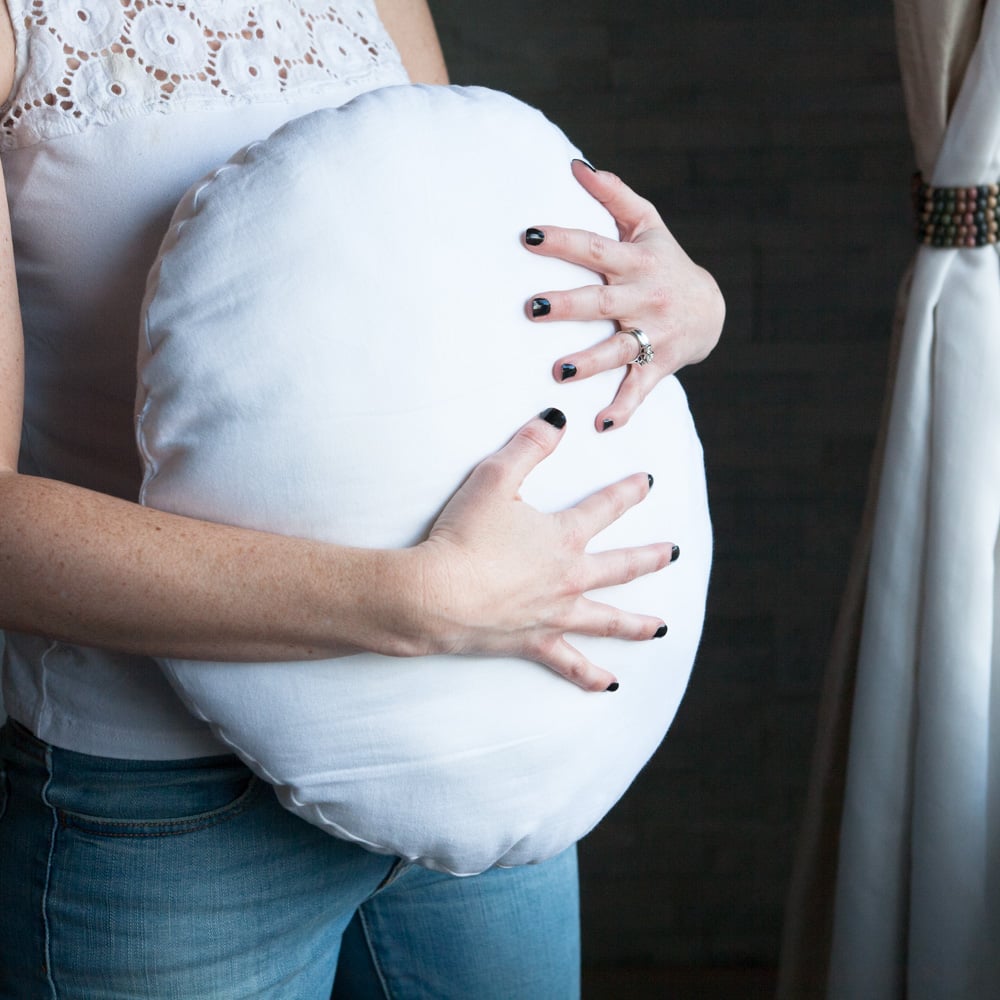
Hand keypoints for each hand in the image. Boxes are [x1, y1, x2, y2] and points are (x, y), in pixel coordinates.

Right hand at [414, 408, 675, 690]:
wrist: (437, 594)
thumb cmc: (463, 535)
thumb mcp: (494, 478)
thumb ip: (528, 446)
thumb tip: (556, 418)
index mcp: (563, 537)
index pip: (604, 507)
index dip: (627, 491)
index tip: (648, 482)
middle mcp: (569, 578)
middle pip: (619, 567)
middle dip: (648, 558)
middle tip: (673, 553)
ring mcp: (555, 614)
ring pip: (608, 620)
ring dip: (637, 624)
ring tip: (662, 629)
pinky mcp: (534, 642)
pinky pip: (570, 662)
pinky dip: (590, 675)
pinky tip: (609, 685)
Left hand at [523, 160, 724, 429]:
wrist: (712, 310)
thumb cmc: (665, 262)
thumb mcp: (647, 225)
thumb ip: (613, 196)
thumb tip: (575, 165)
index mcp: (636, 263)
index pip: (595, 248)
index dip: (563, 241)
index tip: (529, 235)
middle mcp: (643, 300)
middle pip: (601, 303)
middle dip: (568, 305)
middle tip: (532, 308)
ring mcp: (652, 336)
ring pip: (618, 351)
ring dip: (590, 362)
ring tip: (560, 372)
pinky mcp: (657, 367)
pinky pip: (639, 390)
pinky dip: (623, 409)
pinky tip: (601, 425)